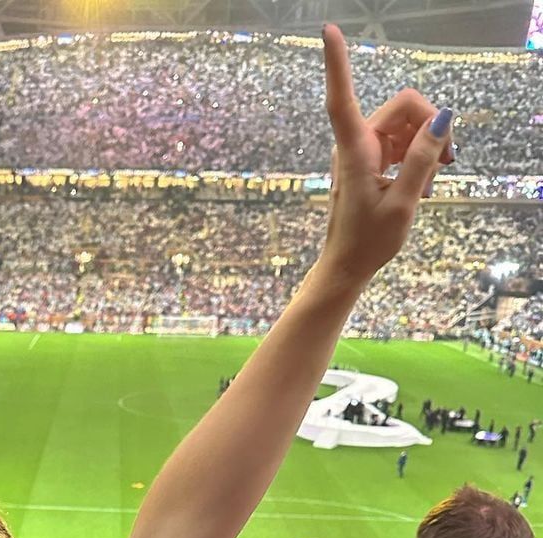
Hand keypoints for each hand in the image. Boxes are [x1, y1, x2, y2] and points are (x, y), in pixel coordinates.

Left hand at [318, 25, 451, 288]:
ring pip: (406, 125)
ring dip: (426, 145)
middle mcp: (356, 144)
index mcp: (355, 151)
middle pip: (402, 107)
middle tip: (448, 161)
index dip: (337, 63)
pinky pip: (401, 142)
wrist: (346, 267)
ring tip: (433, 181)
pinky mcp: (370, 161)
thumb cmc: (367, 242)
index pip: (341, 98)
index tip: (328, 30)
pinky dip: (417, 156)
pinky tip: (424, 182)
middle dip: (429, 125)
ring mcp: (363, 151)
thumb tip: (442, 119)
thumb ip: (422, 160)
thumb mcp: (403, 204)